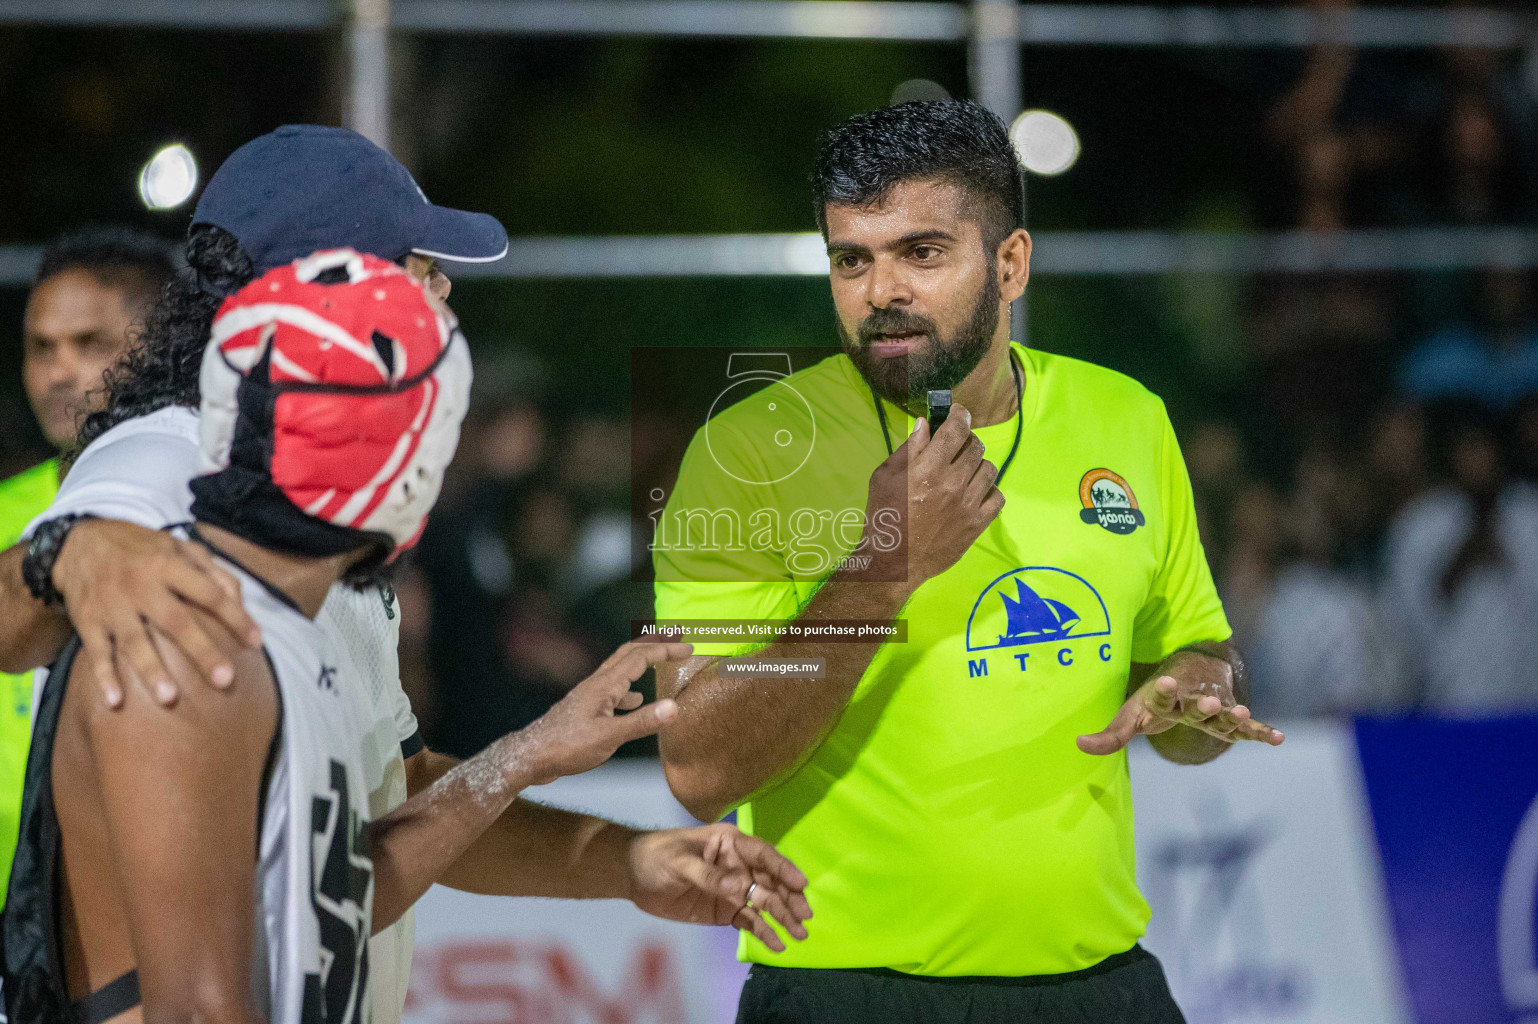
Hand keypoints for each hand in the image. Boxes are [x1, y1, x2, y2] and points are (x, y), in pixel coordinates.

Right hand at [52, 519, 262, 709]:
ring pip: (134, 641)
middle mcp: (140, 586)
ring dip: (151, 671)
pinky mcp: (88, 622)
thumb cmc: (139, 549)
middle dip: (201, 651)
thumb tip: (238, 599)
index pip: (210, 594)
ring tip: (170, 699)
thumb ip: (211, 570)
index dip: (235, 617)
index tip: (257, 642)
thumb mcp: (176, 547)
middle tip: (225, 679)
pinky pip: (96, 652)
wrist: (77, 544)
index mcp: (167, 565)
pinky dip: (103, 676)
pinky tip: (115, 701)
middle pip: (175, 621)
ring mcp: (112, 606)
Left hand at [519, 641, 692, 784]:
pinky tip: (634, 702)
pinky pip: (613, 690)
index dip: (666, 650)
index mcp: (604, 685)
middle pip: (628, 653)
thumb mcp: (609, 737)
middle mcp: (597, 684)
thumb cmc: (566, 746)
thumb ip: (642, 722)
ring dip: (642, 663)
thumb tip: (674, 707)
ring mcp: (590, 695)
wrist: (531, 756)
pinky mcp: (586, 709)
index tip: (688, 649)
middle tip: (677, 642)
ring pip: (620, 671)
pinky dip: (629, 690)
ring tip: (659, 664)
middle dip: (654, 645)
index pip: (640, 656)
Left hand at [626, 823, 811, 951]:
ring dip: (782, 917)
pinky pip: (749, 920)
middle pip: (770, 881)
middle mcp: (739, 864)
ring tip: (800, 934)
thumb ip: (709, 874)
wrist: (634, 875)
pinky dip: (763, 931)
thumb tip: (739, 887)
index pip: (764, 854)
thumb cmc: (657, 856)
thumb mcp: (680, 862)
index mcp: (730, 843)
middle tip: (805, 917)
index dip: (783, 869)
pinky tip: (777, 944)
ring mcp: (734, 888)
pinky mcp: (726, 910)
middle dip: (789, 898)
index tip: (801, 884)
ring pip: (764, 902)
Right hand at [862, 405, 1003, 585]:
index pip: (956, 429)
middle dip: (967, 441)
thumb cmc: (885, 516)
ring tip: (965, 472)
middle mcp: (953, 482)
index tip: (959, 414)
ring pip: (989, 469)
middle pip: (976, 447)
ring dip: (978, 465)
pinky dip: (989, 490)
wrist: (894, 562)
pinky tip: (975, 493)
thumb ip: (908, 449)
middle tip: (956, 448)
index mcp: (928, 467)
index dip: (960, 415)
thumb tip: (926, 423)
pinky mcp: (978, 524)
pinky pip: (998, 497)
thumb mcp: (885, 476)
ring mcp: (969, 504)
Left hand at [1076, 648, 1284, 755]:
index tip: (1165, 683)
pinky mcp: (1229, 720)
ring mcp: (1213, 711)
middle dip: (1203, 706)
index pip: (1161, 698)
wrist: (1189, 672)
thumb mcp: (1130, 715)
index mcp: (1164, 701)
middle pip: (1198, 707)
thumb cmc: (1154, 701)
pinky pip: (1246, 730)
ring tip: (1245, 714)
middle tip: (1208, 703)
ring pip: (1224, 716)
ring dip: (1233, 716)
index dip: (1163, 692)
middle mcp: (1191, 703)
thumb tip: (1079, 744)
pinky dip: (1261, 732)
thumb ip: (1110, 735)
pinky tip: (1278, 739)